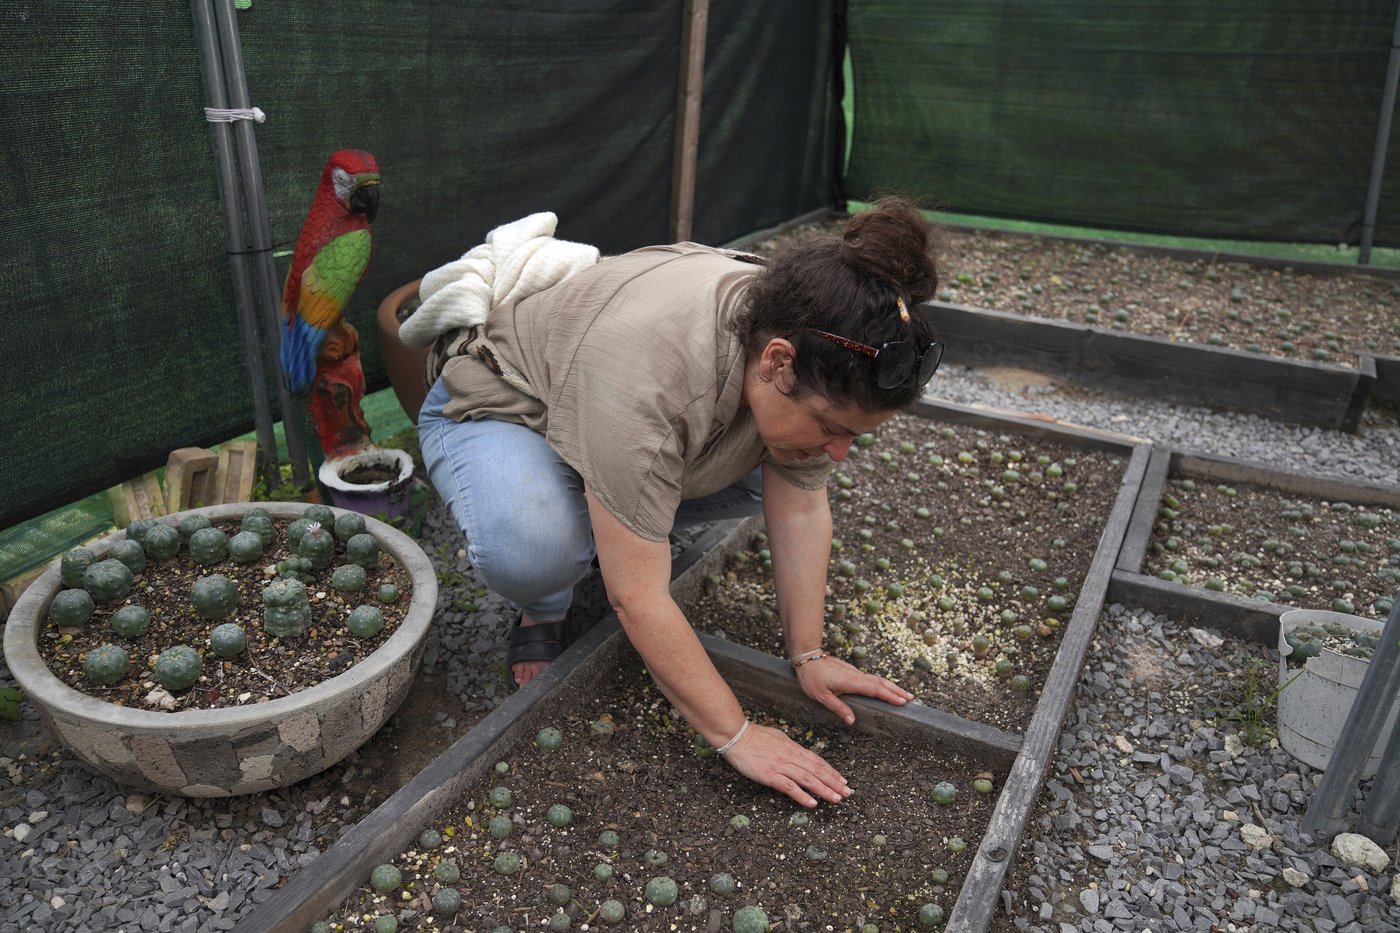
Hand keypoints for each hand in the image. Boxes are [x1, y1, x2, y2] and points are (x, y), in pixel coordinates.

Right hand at [720, 722, 851, 807]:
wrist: (736, 735)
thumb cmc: (754, 736)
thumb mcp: (778, 738)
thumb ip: (790, 747)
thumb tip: (799, 753)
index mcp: (793, 748)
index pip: (817, 761)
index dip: (832, 771)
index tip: (842, 780)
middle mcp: (790, 757)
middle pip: (817, 770)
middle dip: (834, 782)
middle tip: (848, 792)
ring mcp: (780, 766)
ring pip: (808, 779)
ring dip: (824, 790)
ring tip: (837, 798)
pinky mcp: (769, 775)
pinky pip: (789, 787)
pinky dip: (802, 795)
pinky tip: (812, 803)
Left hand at [795, 654, 912, 725]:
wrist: (807, 657)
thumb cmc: (812, 677)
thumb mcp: (822, 696)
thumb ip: (838, 708)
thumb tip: (852, 721)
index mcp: (851, 682)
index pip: (874, 690)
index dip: (889, 696)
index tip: (902, 701)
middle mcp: (856, 676)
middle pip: (881, 683)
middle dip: (897, 691)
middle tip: (911, 699)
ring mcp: (855, 672)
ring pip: (878, 679)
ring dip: (892, 686)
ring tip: (904, 694)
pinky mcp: (852, 671)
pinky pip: (872, 678)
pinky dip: (883, 683)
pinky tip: (885, 688)